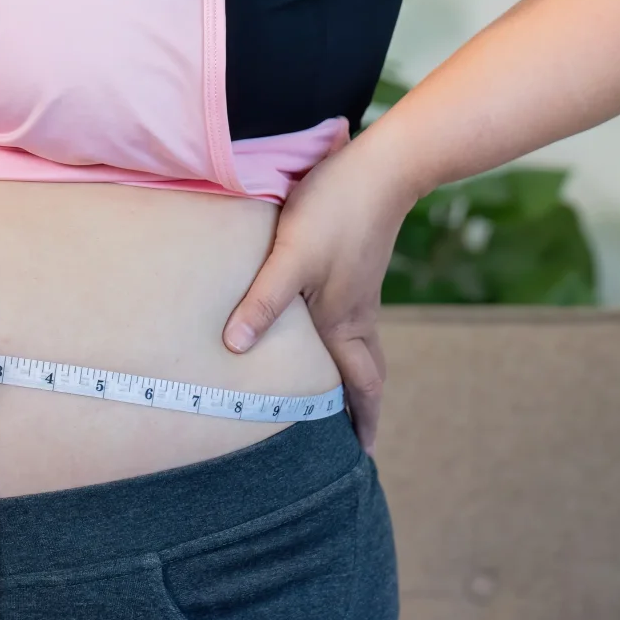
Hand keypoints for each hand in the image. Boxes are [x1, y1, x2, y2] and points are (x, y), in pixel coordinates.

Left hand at [222, 148, 404, 450]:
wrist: (383, 165)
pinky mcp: (353, 266)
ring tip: (331, 392)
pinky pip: (350, 319)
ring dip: (349, 374)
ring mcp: (359, 289)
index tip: (364, 454)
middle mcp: (358, 312)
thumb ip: (263, 301)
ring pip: (358, 345)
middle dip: (360, 406)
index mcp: (346, 322)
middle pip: (365, 372)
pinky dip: (340, 340)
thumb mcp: (292, 256)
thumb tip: (236, 348)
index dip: (364, 420)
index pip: (363, 385)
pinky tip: (318, 328)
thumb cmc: (335, 210)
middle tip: (350, 436)